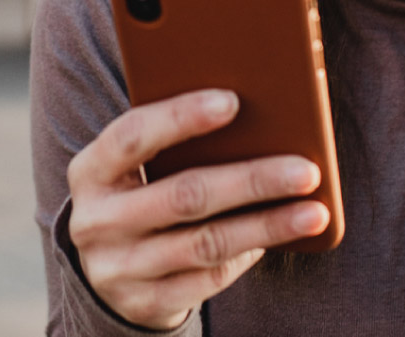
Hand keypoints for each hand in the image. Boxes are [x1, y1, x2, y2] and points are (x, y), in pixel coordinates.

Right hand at [66, 89, 329, 329]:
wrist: (106, 271)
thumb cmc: (139, 195)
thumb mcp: (137, 167)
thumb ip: (174, 141)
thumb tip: (259, 115)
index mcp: (90, 171)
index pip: (132, 136)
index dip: (180, 117)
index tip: (233, 101)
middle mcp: (96, 222)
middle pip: (185, 195)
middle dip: (253, 180)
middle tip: (305, 171)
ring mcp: (118, 268)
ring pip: (206, 243)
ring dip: (267, 226)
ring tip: (314, 213)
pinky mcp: (145, 302)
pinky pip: (210, 278)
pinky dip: (249, 254)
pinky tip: (279, 236)